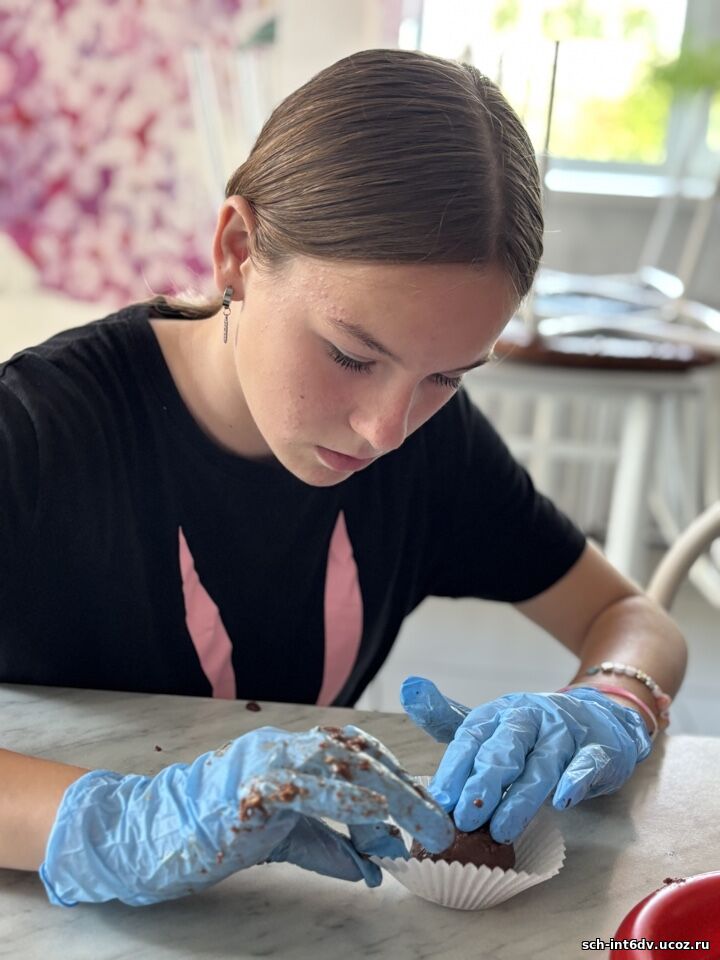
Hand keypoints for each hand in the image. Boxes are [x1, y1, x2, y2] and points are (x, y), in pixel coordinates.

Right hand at [40, 724, 453, 905]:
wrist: (155, 837)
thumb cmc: (219, 831)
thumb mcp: (285, 839)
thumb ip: (329, 848)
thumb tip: (373, 871)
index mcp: (294, 752)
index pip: (358, 753)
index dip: (398, 778)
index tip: (429, 811)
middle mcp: (285, 746)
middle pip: (358, 753)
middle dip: (405, 788)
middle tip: (439, 825)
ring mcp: (266, 761)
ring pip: (340, 762)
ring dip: (388, 793)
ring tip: (420, 826)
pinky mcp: (249, 787)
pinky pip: (305, 787)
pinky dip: (344, 796)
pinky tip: (374, 811)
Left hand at [400, 677, 651, 843]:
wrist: (598, 717)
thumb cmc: (530, 732)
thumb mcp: (489, 723)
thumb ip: (448, 717)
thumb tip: (408, 689)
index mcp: (498, 713)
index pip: (471, 737)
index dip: (454, 769)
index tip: (438, 801)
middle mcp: (529, 718)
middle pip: (504, 749)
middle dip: (483, 783)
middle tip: (465, 819)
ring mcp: (565, 733)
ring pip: (542, 764)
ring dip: (521, 797)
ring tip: (502, 829)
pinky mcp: (599, 750)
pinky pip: (588, 764)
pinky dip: (576, 781)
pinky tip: (563, 802)